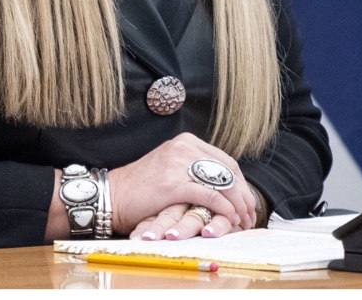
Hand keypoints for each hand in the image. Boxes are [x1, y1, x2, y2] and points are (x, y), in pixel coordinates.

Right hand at [108, 133, 257, 236]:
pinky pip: (209, 196)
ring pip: (222, 182)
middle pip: (228, 170)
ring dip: (238, 204)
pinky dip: (224, 209)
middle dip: (243, 194)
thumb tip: (222, 185)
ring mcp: (179, 164)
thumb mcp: (170, 169)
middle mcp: (185, 148)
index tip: (246, 200)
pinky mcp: (174, 184)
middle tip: (251, 213)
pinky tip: (230, 219)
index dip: (240, 182)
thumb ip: (193, 169)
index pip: (225, 161)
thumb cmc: (139, 189)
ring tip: (244, 220)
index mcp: (186, 142)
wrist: (110, 196)